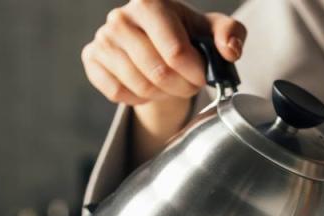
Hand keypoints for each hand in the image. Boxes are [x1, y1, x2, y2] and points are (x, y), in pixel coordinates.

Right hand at [81, 0, 246, 161]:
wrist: (157, 43)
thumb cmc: (188, 34)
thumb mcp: (214, 30)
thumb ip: (231, 34)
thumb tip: (230, 51)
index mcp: (151, 3)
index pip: (176, 52)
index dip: (195, 74)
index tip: (202, 77)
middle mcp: (121, 17)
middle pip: (158, 73)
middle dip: (182, 87)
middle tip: (189, 85)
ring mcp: (103, 38)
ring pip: (140, 86)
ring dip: (162, 94)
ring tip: (170, 83)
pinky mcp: (92, 58)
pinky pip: (118, 93)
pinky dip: (138, 98)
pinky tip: (148, 85)